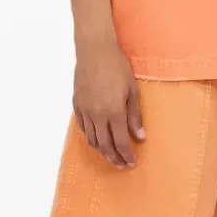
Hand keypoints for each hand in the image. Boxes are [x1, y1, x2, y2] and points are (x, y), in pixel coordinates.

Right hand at [73, 41, 144, 168]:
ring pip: (92, 139)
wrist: (95, 51)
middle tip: (122, 165)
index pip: (120, 142)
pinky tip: (98, 138)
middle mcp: (97, 115)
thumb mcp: (132, 91)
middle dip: (114, 158)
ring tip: (111, 155)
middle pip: (105, 145)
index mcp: (114, 112)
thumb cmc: (117, 67)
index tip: (132, 163)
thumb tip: (140, 137)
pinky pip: (83, 128)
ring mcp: (85, 110)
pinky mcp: (77, 104)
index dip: (126, 155)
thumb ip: (135, 116)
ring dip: (102, 150)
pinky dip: (91, 137)